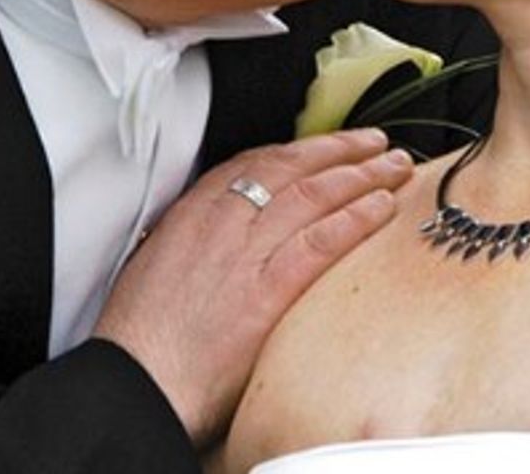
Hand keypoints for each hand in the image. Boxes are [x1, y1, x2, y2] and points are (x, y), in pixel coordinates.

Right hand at [91, 128, 414, 443]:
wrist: (134, 384)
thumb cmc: (139, 342)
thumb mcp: (153, 271)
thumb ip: (192, 246)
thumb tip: (215, 246)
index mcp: (192, 215)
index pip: (256, 162)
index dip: (301, 149)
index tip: (329, 145)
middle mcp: (221, 223)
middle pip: (293, 168)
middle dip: (342, 150)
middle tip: (377, 144)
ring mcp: (246, 253)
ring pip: (316, 194)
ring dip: (363, 175)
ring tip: (395, 167)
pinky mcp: (268, 290)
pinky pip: (324, 240)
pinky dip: (357, 218)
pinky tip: (383, 208)